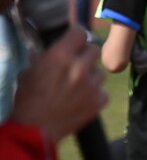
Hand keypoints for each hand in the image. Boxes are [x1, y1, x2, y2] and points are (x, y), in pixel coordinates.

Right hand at [11, 27, 106, 142]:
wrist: (37, 127)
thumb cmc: (29, 97)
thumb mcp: (29, 71)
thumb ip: (43, 58)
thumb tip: (46, 52)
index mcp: (61, 55)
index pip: (80, 33)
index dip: (76, 38)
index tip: (73, 43)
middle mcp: (80, 67)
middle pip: (94, 50)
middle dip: (85, 56)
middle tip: (76, 65)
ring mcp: (93, 85)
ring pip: (100, 72)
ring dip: (91, 76)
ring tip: (78, 85)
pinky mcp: (100, 102)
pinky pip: (103, 91)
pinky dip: (96, 94)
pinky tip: (83, 98)